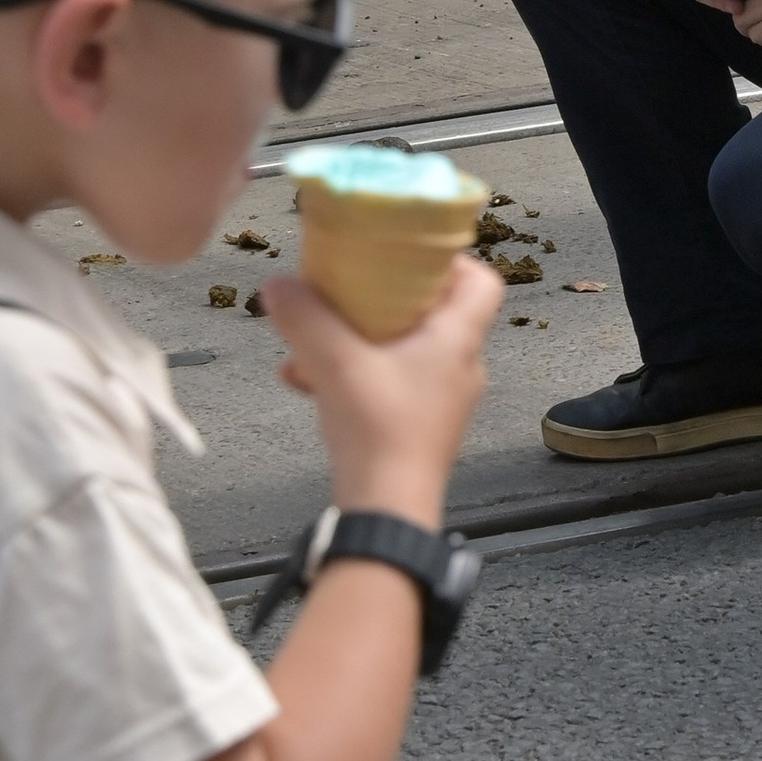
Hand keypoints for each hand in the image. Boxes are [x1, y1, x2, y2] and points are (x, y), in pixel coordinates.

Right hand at [262, 256, 498, 525]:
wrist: (384, 508)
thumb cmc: (380, 431)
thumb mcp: (335, 361)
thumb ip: (305, 317)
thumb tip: (277, 284)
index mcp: (457, 341)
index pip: (484, 282)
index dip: (453, 259)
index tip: (408, 252)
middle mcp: (459, 368)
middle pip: (434, 312)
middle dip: (386, 296)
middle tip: (351, 287)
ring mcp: (440, 400)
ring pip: (403, 349)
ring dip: (358, 339)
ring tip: (314, 342)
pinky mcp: (416, 426)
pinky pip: (387, 383)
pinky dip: (352, 375)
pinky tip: (305, 380)